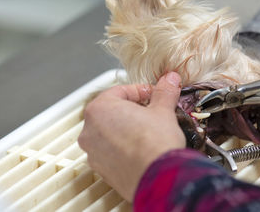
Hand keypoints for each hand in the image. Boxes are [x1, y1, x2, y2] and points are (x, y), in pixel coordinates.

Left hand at [78, 72, 184, 200]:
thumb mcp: (163, 110)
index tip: (154, 95)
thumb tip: (169, 80)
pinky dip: (125, 148)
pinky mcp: (102, 170)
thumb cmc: (155, 144)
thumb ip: (164, 92)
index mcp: (100, 109)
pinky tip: (143, 149)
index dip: (141, 91)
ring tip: (149, 132)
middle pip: (112, 112)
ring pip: (111, 133)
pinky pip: (112, 152)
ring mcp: (93, 153)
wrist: (158, 179)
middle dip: (133, 110)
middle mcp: (90, 130)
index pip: (120, 91)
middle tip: (152, 112)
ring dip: (128, 129)